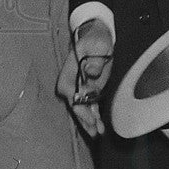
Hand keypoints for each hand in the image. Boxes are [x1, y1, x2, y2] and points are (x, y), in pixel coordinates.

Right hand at [56, 19, 113, 137]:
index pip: (72, 93)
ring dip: (89, 122)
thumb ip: (95, 59)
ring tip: (98, 133)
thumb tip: (90, 71)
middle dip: (85, 119)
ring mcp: (79, 87)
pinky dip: (94, 116)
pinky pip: (89, 105)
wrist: (97, 34)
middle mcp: (71, 83)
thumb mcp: (98, 44)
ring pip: (82, 109)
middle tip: (95, 131)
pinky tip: (99, 127)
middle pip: (76, 105)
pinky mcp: (89, 89)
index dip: (80, 105)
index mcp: (69, 72)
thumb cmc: (96, 38)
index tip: (89, 114)